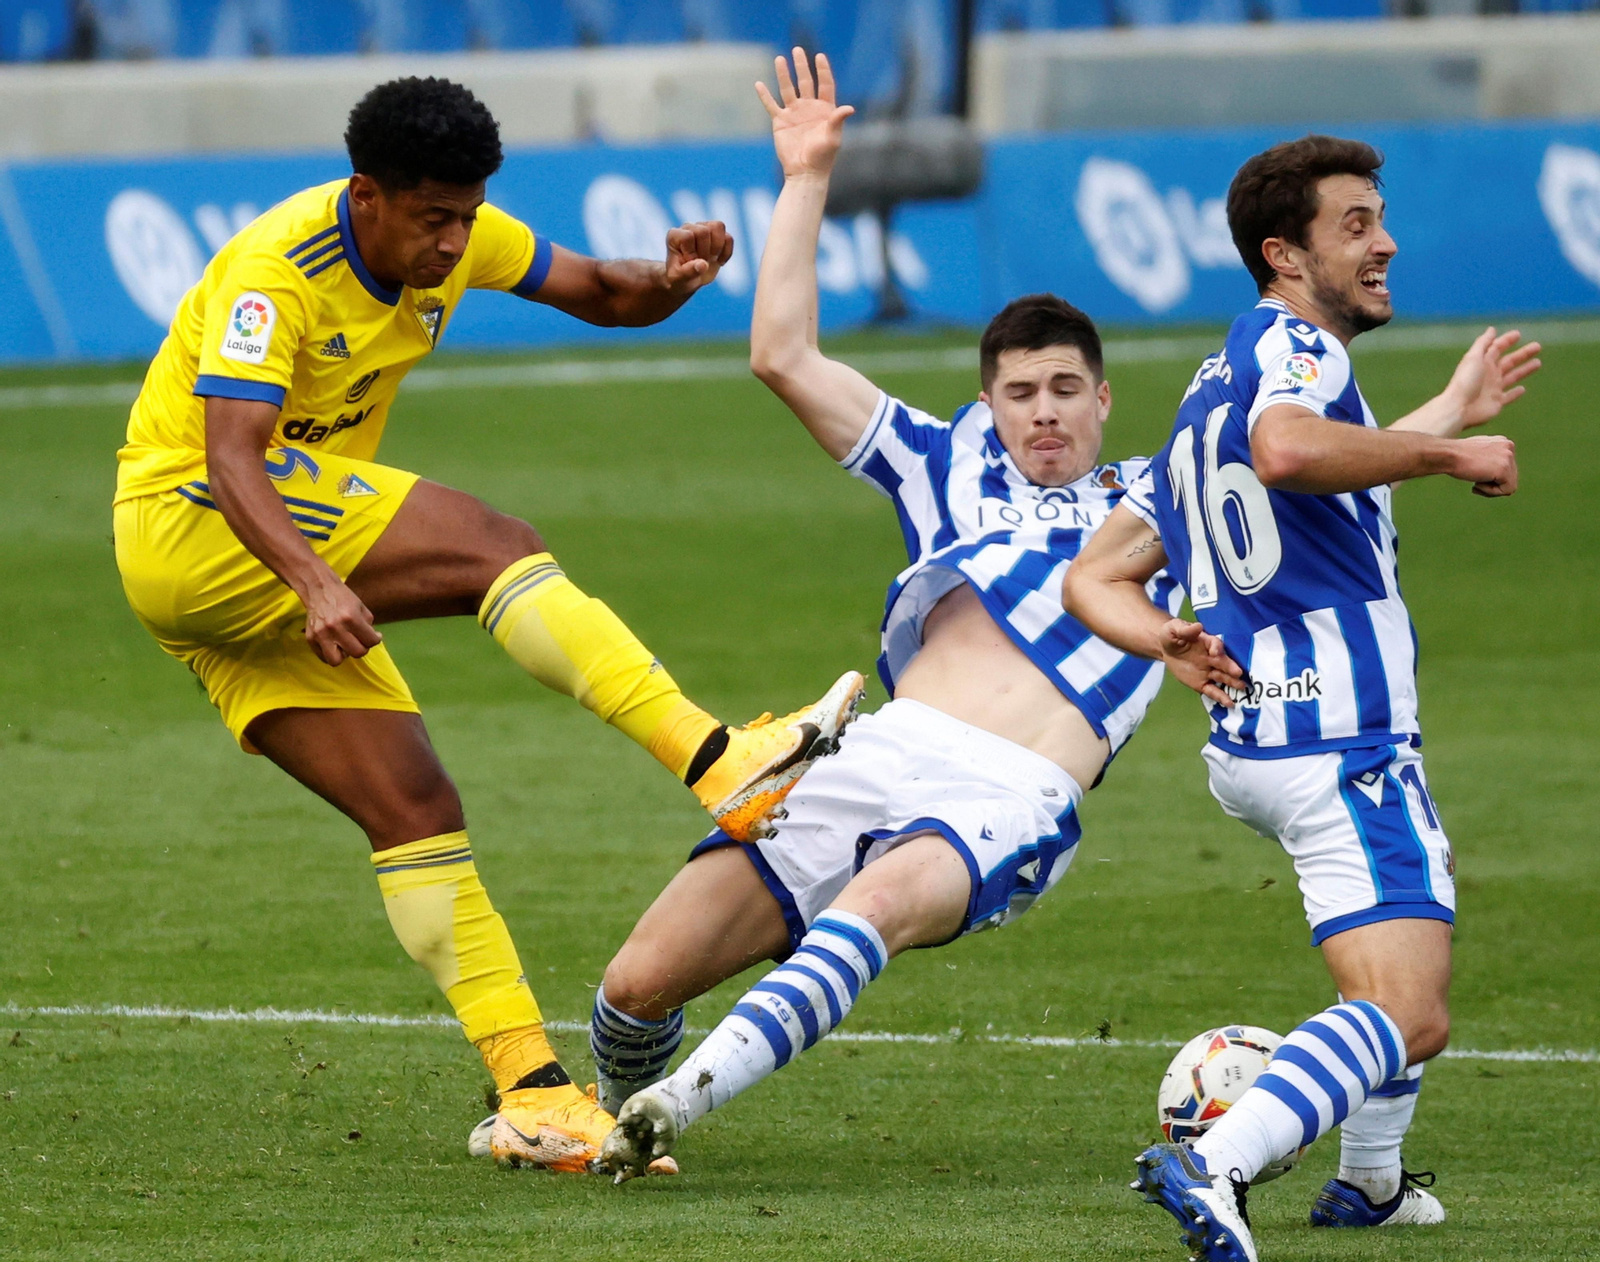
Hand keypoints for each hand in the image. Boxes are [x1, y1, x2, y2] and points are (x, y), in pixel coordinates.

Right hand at [301, 572, 381, 665]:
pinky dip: (330, 654)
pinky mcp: (310, 638)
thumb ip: (368, 625)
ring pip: (337, 661)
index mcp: (351, 618)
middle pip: (357, 653)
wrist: (319, 589)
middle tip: (359, 641)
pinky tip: (333, 644)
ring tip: (344, 646)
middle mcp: (335, 628)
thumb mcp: (361, 608)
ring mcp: (321, 634)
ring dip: (344, 655)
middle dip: (361, 648)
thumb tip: (373, 639)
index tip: (373, 636)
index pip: (371, 641)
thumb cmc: (343, 598)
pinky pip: (323, 657)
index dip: (375, 639)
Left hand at [664, 220, 734, 294]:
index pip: (688, 236)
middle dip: (706, 251)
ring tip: (711, 259)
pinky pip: (728, 237)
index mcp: (674, 236)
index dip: (692, 253)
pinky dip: (727, 252)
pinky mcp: (717, 234)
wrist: (689, 280)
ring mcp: (704, 228)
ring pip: (718, 226)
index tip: (689, 263)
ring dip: (718, 247)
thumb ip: (688, 272)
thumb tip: (703, 265)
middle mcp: (688, 228)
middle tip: (701, 262)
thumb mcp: (679, 279)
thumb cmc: (680, 278)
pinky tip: (719, 261)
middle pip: (704, 230)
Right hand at [755, 48, 853, 179]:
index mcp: (825, 110)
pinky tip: (759, 84)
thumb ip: (838, 121)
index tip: (820, 57)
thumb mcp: (833, 138)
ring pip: (787, 89)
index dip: (823, 71)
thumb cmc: (823, 157)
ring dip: (783, 74)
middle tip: (797, 50)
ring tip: (779, 59)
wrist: (805, 173)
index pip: (825, 85)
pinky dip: (765, 95)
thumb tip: (849, 108)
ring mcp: (794, 114)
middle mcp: (809, 108)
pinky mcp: (780, 122)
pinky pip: (771, 105)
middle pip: (806, 82)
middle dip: (802, 66)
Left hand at [1158, 619, 1245, 707]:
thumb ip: (1185, 630)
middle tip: (1239, 672)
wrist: (1167, 649)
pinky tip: (1230, 704)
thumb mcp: (1174, 630)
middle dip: (1230, 667)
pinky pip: (1213, 690)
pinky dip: (1221, 697)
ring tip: (1242, 687)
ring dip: (1232, 682)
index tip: (1215, 652)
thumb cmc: (1172, 635)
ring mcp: (1209, 671)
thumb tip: (1197, 627)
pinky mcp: (1202, 683)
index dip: (1216, 647)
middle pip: (1223, 662)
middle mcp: (1212, 657)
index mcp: (1206, 642)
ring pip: (1222, 677)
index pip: (1214, 643)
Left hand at [1443, 327, 1541, 431]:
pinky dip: (1515, 393)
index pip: (1496, 348)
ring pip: (1512, 377)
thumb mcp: (1474, 358)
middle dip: (1522, 354)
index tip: (1518, 334)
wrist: (1459, 408)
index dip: (1506, 340)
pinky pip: (1508, 397)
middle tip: (1537, 346)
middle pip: (1508, 361)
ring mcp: (1493, 389)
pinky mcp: (1496, 403)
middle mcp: (1489, 375)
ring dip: (1524, 370)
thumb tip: (1492, 329)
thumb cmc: (1465, 381)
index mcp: (1482, 363)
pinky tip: (1523, 389)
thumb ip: (1483, 343)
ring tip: (1538, 363)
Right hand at [1449, 433, 1517, 496]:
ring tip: (1475, 483)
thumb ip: (1489, 458)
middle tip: (1475, 483)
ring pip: (1510, 485)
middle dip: (1493, 484)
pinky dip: (1490, 492)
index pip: (1509, 468)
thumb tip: (1494, 470)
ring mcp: (1508, 458)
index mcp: (1504, 443)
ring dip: (1491, 489)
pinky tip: (1476, 484)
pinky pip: (1506, 490)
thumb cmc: (1455, 456)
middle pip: (1511, 477)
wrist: (1447, 455)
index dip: (1492, 477)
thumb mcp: (1477, 453)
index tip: (1476, 475)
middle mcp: (1509, 447)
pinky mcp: (1504, 469)